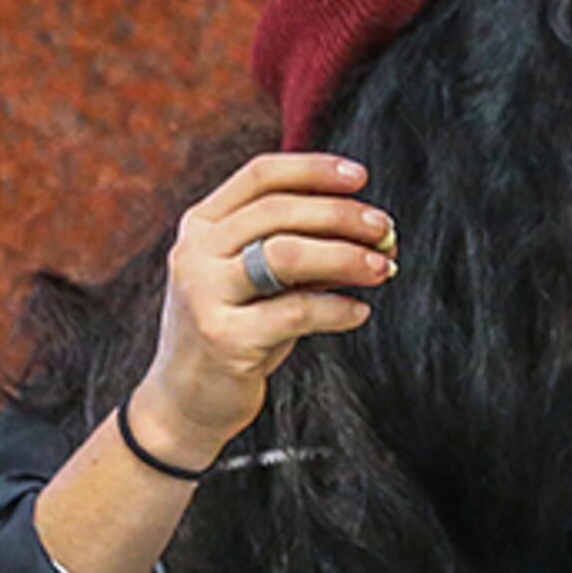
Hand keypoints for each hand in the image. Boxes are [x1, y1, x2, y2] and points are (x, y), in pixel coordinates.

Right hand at [127, 151, 398, 468]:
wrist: (185, 402)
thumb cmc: (234, 332)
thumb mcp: (259, 283)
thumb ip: (298, 251)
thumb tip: (371, 233)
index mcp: (201, 225)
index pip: (260, 176)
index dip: (312, 170)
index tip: (360, 177)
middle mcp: (195, 252)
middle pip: (279, 211)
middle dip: (341, 215)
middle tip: (386, 228)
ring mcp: (204, 294)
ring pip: (286, 254)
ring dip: (344, 256)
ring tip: (384, 267)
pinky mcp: (224, 338)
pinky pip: (294, 312)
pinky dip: (336, 309)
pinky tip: (359, 311)